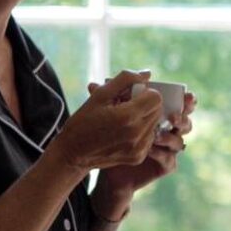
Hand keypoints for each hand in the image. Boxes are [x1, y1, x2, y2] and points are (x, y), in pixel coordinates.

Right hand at [49, 70, 163, 176]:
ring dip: (143, 118)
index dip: (144, 93)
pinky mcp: (138, 157)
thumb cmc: (83, 122)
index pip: (156, 97)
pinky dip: (141, 132)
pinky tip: (123, 133)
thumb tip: (147, 73)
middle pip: (158, 110)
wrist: (72, 154)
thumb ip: (125, 80)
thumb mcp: (100, 95)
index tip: (129, 96)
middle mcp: (137, 134)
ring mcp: (139, 148)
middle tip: (125, 106)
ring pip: (155, 124)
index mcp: (127, 116)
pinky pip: (150, 138)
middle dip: (144, 104)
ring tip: (123, 120)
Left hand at [93, 89, 195, 212]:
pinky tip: (151, 149)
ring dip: (171, 137)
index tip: (185, 95)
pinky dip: (162, 154)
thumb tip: (106, 81)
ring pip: (180, 142)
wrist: (102, 163)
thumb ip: (107, 97)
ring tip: (157, 134)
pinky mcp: (163, 165)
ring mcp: (167, 149)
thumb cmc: (107, 133)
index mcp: (158, 114)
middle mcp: (166, 131)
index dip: (185, 100)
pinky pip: (169, 160)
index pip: (178, 104)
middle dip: (183, 117)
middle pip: (185, 122)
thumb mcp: (105, 113)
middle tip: (174, 116)